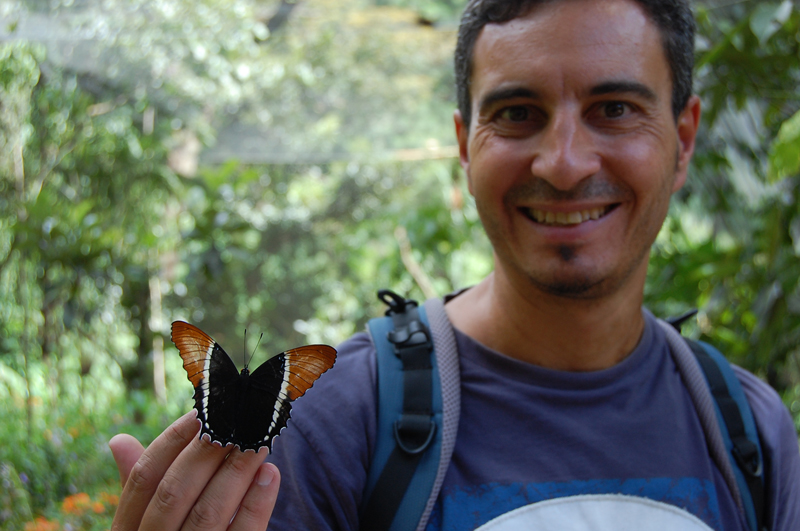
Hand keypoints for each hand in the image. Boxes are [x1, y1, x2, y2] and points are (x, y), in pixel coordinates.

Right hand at [109, 411, 280, 530]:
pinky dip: (257, 505)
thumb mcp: (143, 529)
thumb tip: (119, 440)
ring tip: (259, 440)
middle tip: (235, 420)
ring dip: (236, 472)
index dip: (170, 442)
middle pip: (174, 493)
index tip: (200, 413)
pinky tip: (271, 475)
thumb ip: (139, 489)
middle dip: (206, 452)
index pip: (142, 480)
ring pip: (208, 514)